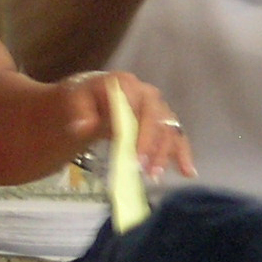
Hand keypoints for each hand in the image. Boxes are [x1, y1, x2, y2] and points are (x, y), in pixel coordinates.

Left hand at [67, 72, 193, 177]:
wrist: (90, 98)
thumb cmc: (83, 97)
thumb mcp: (74, 99)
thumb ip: (80, 111)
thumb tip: (84, 127)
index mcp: (127, 85)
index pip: (138, 107)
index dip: (139, 132)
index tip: (134, 156)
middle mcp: (148, 95)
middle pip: (157, 121)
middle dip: (153, 147)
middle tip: (144, 169)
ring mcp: (157, 110)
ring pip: (168, 131)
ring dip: (165, 154)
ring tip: (154, 176)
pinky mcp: (162, 125)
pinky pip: (177, 138)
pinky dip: (183, 155)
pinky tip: (187, 172)